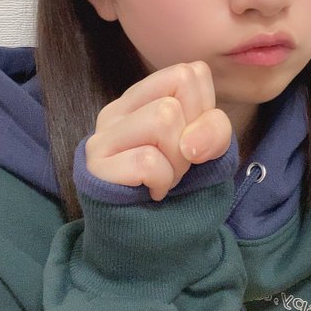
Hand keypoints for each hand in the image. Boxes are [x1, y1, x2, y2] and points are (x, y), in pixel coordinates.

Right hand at [85, 61, 232, 200]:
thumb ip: (214, 131)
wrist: (148, 238)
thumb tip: (192, 142)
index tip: (191, 139)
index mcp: (145, 96)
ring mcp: (102, 136)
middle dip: (189, 139)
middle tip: (175, 164)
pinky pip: (148, 161)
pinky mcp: (96, 167)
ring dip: (176, 162)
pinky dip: (162, 182)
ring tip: (163, 177)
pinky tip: (151, 192)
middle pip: (176, 96)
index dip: (205, 110)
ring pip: (162, 119)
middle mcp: (118, 109)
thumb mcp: (207, 151)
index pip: (190, 73)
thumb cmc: (177, 186)